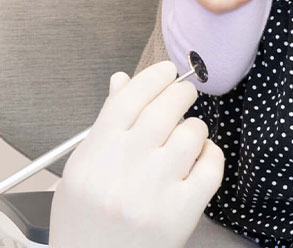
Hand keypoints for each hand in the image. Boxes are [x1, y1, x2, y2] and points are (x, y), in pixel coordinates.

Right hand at [50, 62, 224, 247]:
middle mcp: (123, 171)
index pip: (128, 99)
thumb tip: (123, 81)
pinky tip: (202, 157)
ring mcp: (154, 193)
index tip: (167, 70)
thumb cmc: (85, 222)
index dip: (152, 78)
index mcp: (94, 156)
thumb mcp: (81, 171)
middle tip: (184, 93)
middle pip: (163, 110)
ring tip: (187, 134)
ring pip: (190, 134)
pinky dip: (211, 154)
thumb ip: (105, 125)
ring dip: (194, 127)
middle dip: (180, 93)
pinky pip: (211, 167)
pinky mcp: (181, 214)